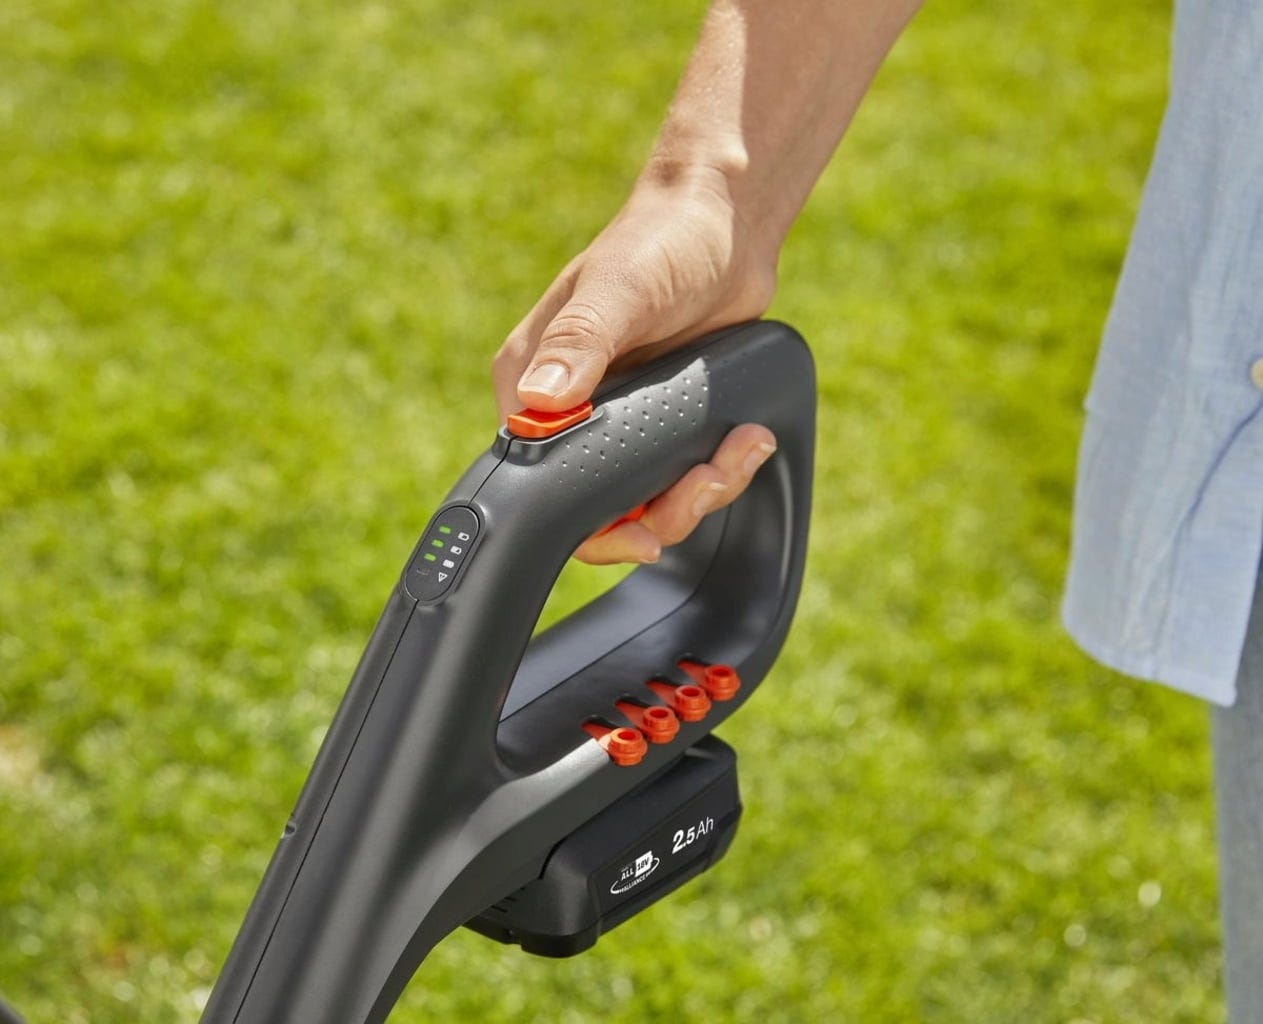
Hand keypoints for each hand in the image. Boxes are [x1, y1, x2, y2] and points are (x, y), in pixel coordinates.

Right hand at [492, 169, 779, 564]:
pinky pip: (678, 476)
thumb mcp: (621, 289)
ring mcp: (613, 418)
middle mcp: (564, 408)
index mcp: (529, 382)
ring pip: (643, 501)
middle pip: (595, 506)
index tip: (641, 526)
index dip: (589, 521)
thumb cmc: (663, 240)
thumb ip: (580, 342)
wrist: (725, 223)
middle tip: (708, 482)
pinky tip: (745, 444)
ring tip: (739, 454)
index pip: (537, 483)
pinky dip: (716, 473)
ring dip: (697, 495)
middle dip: (659, 512)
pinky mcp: (657, 419)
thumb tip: (540, 400)